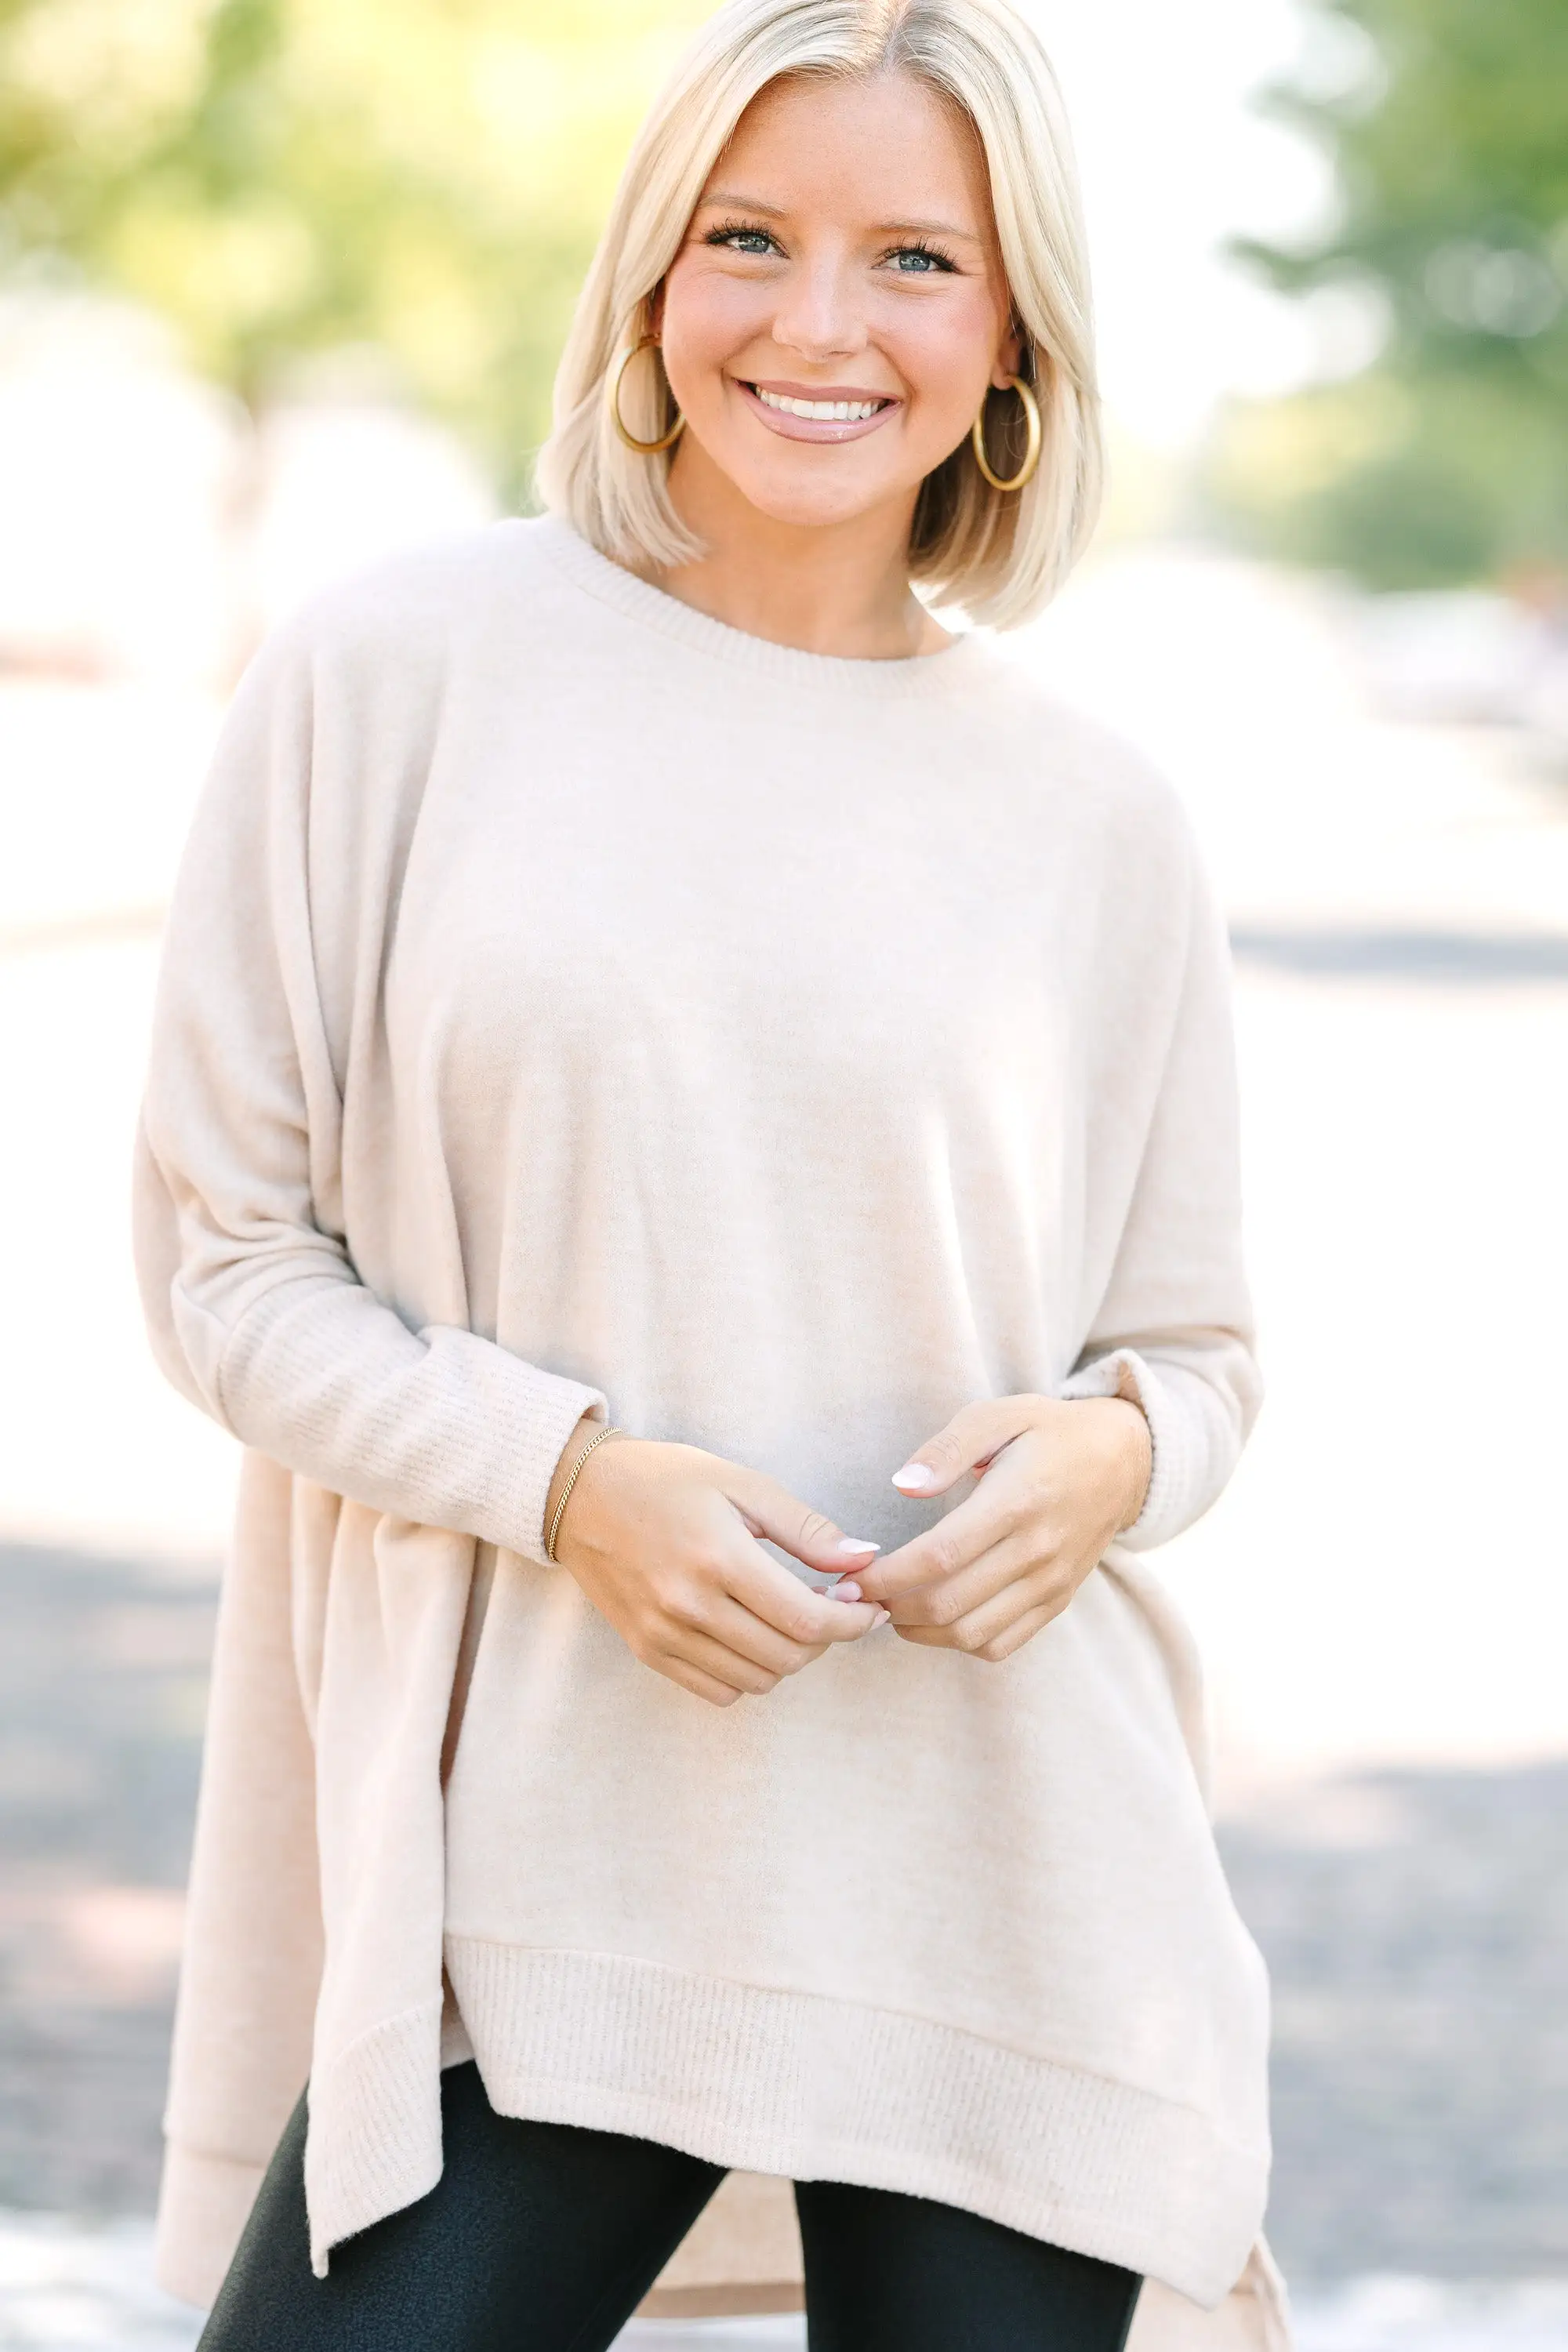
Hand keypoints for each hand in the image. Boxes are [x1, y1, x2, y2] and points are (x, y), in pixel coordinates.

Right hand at [546, 1420, 887, 1706]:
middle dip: (827, 1637)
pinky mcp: (647, 1650)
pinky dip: (748, 1672)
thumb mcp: (741, 1483)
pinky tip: (750, 1633)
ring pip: (757, 1680)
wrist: (578, 1494)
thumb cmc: (664, 1479)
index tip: (867, 1605)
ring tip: (790, 1616)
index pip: (807, 1620)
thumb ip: (806, 1528)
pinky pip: (718, 1690)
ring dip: (789, 1656)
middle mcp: (688, 1604)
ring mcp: (663, 1634)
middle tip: (833, 1604)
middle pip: (788, 1656)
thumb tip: (862, 1560)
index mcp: (718, 1556)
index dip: (852, 1621)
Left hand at [852, 1395, 1151, 1663]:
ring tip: (890, 1608)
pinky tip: (934, 1619)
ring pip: (972, 1634)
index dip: (889, 1576)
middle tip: (858, 1596)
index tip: (853, 1578)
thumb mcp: (998, 1415)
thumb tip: (902, 1485)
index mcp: (1016, 1501)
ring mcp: (1050, 1582)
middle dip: (891, 1608)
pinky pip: (1002, 1645)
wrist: (1123, 1461)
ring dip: (919, 1632)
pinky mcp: (1057, 1602)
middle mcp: (1037, 1550)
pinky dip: (959, 1641)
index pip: (940, 1556)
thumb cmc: (1048, 1432)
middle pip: (950, 1604)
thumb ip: (946, 1449)